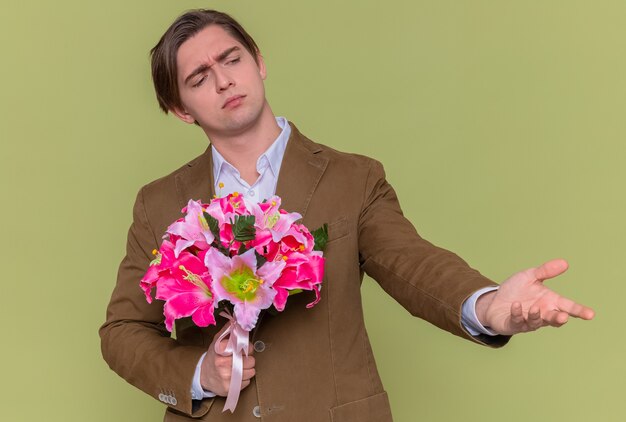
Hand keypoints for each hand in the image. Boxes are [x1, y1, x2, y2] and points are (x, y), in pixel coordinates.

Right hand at [200, 325, 255, 395]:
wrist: (203, 376)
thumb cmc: (214, 356)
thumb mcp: (217, 341)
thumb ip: (228, 330)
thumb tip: (237, 319)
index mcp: (220, 350)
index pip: (243, 346)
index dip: (246, 347)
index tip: (242, 348)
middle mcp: (222, 364)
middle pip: (250, 360)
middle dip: (248, 359)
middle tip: (241, 359)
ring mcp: (226, 378)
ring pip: (251, 372)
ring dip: (248, 369)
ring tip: (239, 367)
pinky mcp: (229, 389)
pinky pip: (247, 382)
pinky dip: (244, 379)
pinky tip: (236, 376)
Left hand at [475, 259, 594, 334]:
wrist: (495, 301)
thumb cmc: (516, 290)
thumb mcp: (530, 277)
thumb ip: (545, 271)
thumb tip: (565, 262)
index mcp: (549, 301)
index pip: (568, 306)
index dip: (579, 311)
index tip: (591, 314)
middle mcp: (542, 313)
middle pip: (555, 318)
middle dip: (559, 318)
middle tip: (563, 316)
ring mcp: (528, 321)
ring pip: (537, 322)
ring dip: (536, 316)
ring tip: (534, 308)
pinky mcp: (514, 324)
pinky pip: (517, 321)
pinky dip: (517, 313)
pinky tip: (515, 305)